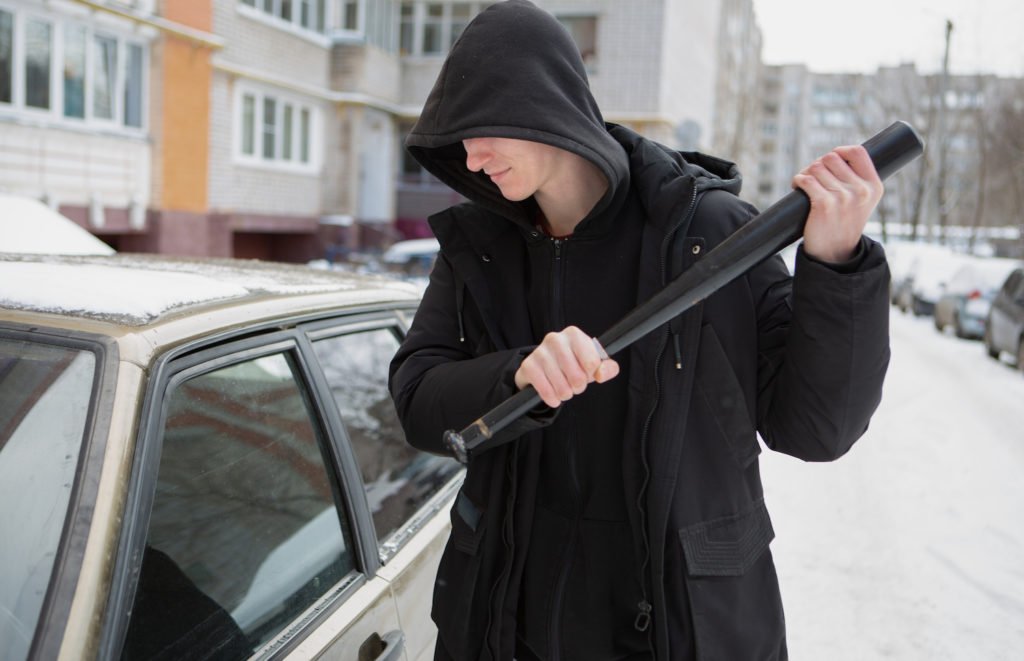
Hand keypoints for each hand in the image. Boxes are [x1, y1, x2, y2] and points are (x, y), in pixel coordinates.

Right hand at [514, 326, 619, 407]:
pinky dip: (552, 398)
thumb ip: (607, 368)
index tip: (586, 372)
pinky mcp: (528, 366)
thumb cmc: (572, 364)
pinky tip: (553, 394)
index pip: (592, 364)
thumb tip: (601, 374)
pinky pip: (546, 392)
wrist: (542, 368)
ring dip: (565, 394)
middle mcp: (555, 339)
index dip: (591, 374)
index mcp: (574, 334)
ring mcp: (540, 352)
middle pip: (578, 377)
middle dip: (578, 387)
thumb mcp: (592, 364)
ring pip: (562, 387)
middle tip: (574, 383)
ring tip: (564, 388)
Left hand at [792, 144, 883, 263]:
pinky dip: (798, 181)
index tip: (831, 159)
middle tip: (813, 177)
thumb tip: (836, 155)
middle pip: (831, 158)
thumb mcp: (862, 201)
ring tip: (806, 185)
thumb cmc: (844, 223)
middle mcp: (861, 190)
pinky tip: (797, 187)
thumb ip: (856, 179)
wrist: (835, 253)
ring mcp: (843, 197)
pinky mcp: (824, 204)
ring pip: (816, 167)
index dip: (840, 151)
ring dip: (806, 173)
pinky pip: (806, 179)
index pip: (858, 152)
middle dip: (818, 164)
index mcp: (873, 186)